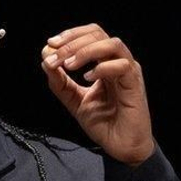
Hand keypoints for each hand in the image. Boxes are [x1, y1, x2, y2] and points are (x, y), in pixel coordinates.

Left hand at [40, 24, 155, 166]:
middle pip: (98, 34)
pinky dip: (102, 68)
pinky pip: (122, 66)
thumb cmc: (104, 123)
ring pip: (112, 44)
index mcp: (104, 63)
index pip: (90, 35)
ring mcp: (128, 72)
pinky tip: (87, 78)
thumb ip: (60, 83)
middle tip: (54, 56)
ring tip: (69, 65)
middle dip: (72, 42)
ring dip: (86, 50)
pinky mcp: (134, 84)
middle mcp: (117, 63)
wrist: (121, 146)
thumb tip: (46, 61)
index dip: (70, 35)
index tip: (50, 44)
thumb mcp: (74, 100)